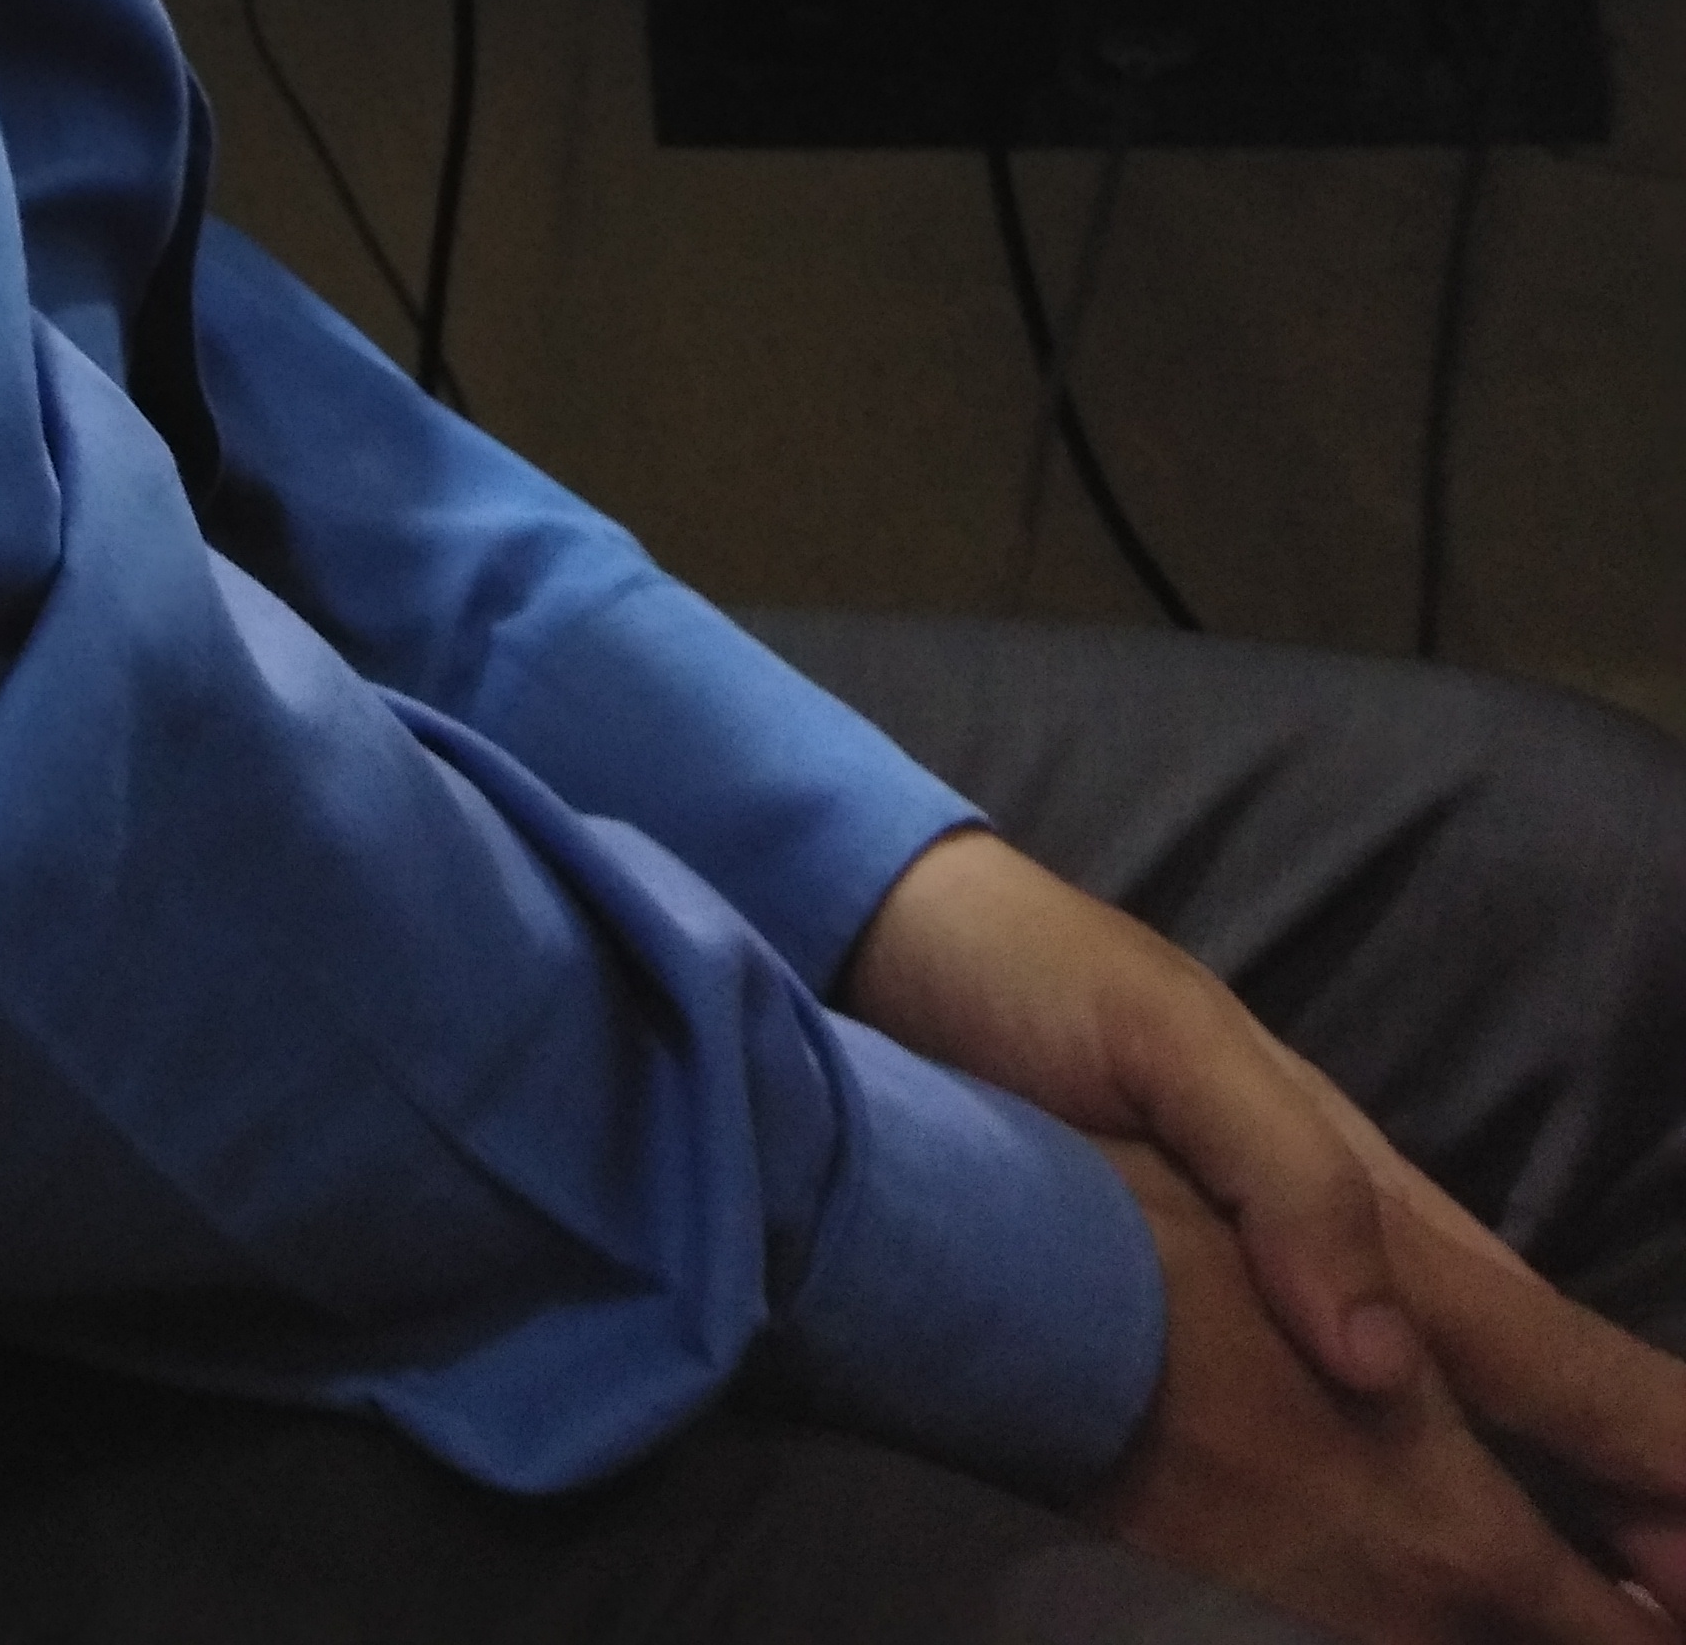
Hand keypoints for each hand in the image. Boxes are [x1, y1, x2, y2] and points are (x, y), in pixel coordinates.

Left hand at [846, 830, 1685, 1613]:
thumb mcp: (1159, 1046)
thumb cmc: (1032, 982)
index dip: (1640, 1450)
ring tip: (1618, 1597)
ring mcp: (1279, 1252)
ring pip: (1459, 1390)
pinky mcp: (1195, 1269)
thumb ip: (1282, 1181)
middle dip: (1631, 1492)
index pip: (1540, 1341)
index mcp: (1360, 1185)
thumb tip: (1389, 1371)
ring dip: (1548, 1491)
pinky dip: (1427, 1455)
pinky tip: (1429, 1498)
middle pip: (1528, 1378)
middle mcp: (1348, 1232)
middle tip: (1682, 1612)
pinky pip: (1351, 1383)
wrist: (905, 936)